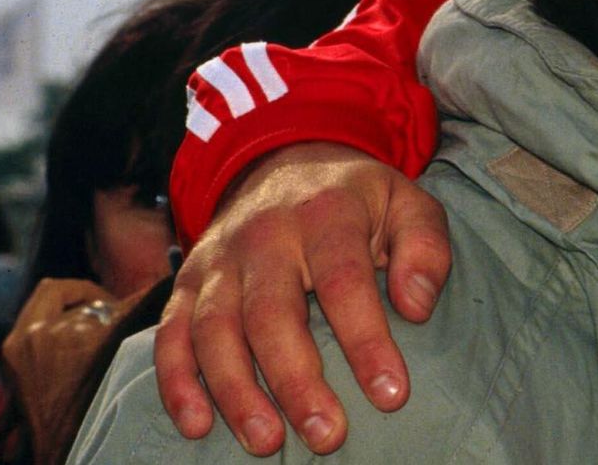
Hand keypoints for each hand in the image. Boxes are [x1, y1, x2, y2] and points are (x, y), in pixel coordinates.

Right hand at [153, 143, 452, 455]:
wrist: (287, 161)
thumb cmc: (358, 201)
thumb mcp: (407, 203)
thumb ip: (424, 248)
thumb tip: (416, 306)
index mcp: (326, 214)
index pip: (345, 281)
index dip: (366, 341)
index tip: (391, 394)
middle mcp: (264, 235)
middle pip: (272, 314)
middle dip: (297, 381)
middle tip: (327, 435)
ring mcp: (220, 260)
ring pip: (216, 330)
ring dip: (237, 392)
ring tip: (268, 443)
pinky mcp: (188, 283)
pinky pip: (172, 333)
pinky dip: (177, 382)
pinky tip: (197, 425)